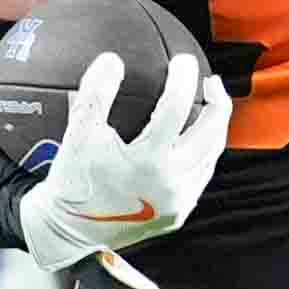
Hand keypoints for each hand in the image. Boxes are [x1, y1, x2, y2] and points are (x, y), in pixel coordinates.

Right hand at [14, 51, 229, 288]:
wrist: (70, 230)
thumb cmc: (73, 179)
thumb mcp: (77, 133)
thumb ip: (95, 93)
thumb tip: (112, 59)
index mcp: (147, 163)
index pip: (175, 110)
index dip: (182, 80)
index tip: (182, 61)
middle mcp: (170, 185)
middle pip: (210, 135)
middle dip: (218, 103)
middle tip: (210, 81)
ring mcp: (178, 202)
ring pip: (210, 157)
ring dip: (214, 128)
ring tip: (208, 105)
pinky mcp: (177, 215)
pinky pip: (199, 177)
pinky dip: (202, 153)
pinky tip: (194, 137)